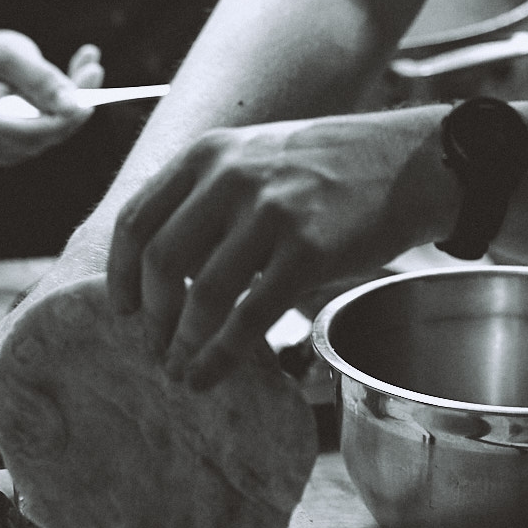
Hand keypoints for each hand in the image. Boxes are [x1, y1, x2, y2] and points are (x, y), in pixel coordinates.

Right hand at [0, 28, 99, 164]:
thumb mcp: (12, 54)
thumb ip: (41, 79)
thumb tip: (74, 106)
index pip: (29, 134)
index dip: (61, 121)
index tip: (89, 101)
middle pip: (45, 136)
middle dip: (75, 107)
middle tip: (94, 70)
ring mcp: (1, 151)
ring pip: (53, 135)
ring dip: (76, 104)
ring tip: (89, 67)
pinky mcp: (18, 147)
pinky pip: (51, 132)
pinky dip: (67, 108)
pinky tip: (78, 80)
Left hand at [107, 107, 457, 388]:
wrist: (408, 162)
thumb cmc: (330, 166)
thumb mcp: (256, 154)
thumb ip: (208, 194)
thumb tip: (158, 264)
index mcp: (210, 153)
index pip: (136, 218)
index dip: (118, 274)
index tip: (120, 309)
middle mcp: (232, 176)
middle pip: (159, 260)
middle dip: (150, 316)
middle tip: (154, 346)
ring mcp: (271, 212)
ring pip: (201, 294)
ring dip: (181, 343)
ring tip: (181, 369)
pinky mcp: (309, 250)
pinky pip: (248, 316)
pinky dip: (220, 355)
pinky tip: (210, 374)